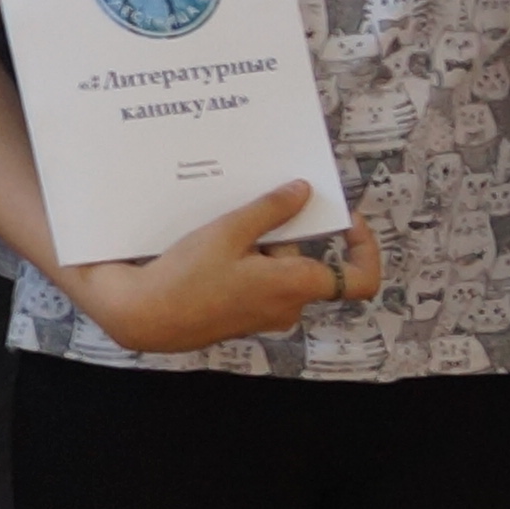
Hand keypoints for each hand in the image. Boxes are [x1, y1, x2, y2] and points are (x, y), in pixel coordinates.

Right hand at [65, 184, 377, 355]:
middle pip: (308, 264)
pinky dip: (249, 264)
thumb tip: (303, 192)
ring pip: (282, 272)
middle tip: (254, 211)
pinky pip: (262, 284)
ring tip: (224, 229)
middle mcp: (288, 306)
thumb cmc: (187, 275)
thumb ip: (272, 210)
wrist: (146, 315)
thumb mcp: (229, 231)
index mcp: (295, 285)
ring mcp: (266, 315)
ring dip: (261, 247)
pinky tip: (214, 250)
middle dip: (286, 235)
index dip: (364, 248)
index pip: (360, 279)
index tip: (347, 221)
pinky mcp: (245, 316)